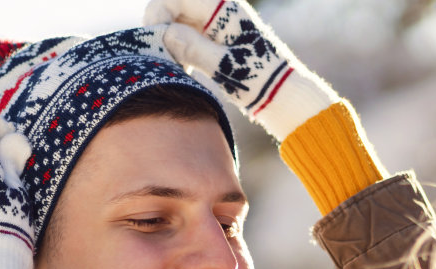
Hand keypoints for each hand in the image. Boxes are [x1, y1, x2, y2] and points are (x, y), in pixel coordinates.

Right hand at [143, 0, 336, 140]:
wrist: (281, 93)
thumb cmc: (258, 80)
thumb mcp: (225, 68)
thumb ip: (195, 48)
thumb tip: (166, 33)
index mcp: (224, 9)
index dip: (158, 13)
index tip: (155, 39)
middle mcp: (219, 9)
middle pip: (174, 4)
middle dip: (161, 25)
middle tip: (160, 54)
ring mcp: (216, 22)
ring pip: (178, 18)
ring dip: (169, 38)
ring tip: (173, 65)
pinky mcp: (215, 36)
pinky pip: (187, 32)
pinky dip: (178, 46)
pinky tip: (184, 68)